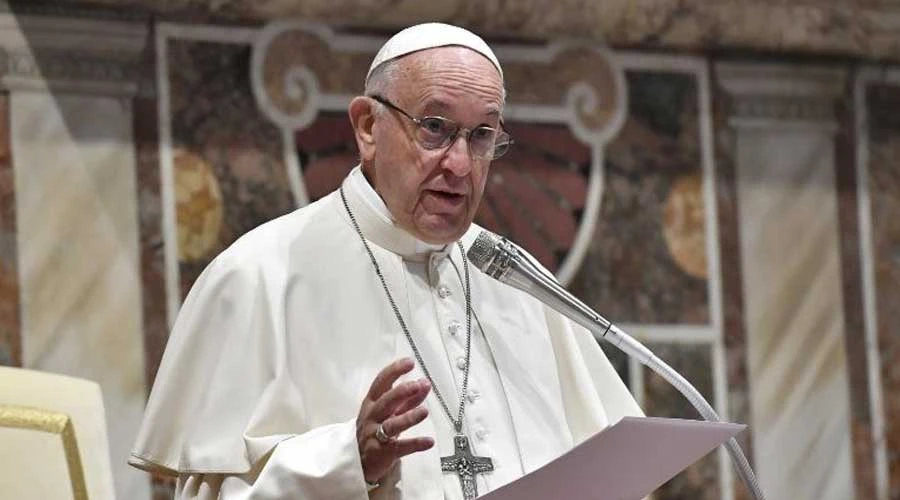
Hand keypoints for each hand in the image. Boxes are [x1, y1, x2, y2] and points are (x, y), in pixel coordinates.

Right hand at [357, 358, 433, 483]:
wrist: (357, 461)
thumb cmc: (375, 430)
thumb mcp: (390, 412)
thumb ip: (408, 399)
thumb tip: (424, 383)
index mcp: (372, 403)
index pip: (381, 383)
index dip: (394, 371)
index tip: (409, 362)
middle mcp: (372, 416)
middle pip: (386, 401)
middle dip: (401, 392)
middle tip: (417, 384)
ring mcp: (375, 435)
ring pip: (392, 424)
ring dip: (409, 417)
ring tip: (424, 411)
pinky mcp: (382, 453)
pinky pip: (399, 448)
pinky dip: (415, 444)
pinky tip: (429, 441)